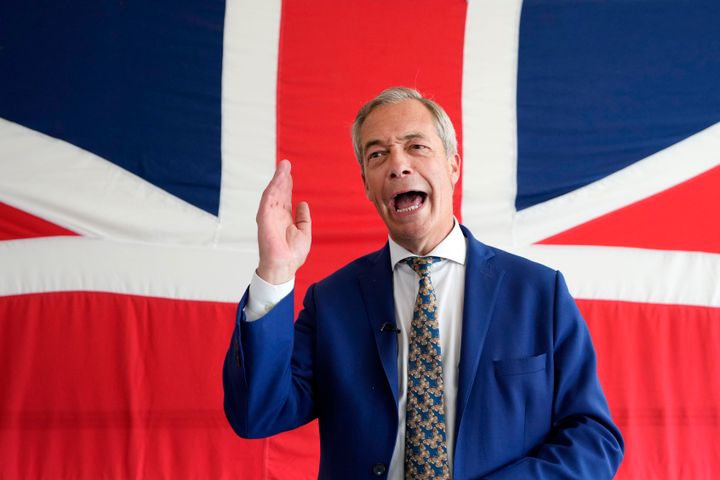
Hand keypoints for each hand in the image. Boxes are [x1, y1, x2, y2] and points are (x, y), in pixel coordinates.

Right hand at [255, 160, 311, 283]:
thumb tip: (303, 204)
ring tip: (283, 167)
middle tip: (285, 163)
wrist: (284, 267)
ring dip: (277, 180)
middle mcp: (276, 215)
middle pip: (278, 192)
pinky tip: (277, 180)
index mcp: (284, 218)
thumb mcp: (304, 232)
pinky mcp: (264, 219)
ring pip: (272, 194)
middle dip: (282, 178)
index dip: (287, 185)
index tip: (289, 172)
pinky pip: (267, 201)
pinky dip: (272, 190)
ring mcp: (269, 217)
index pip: (285, 197)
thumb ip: (304, 218)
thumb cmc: (292, 254)